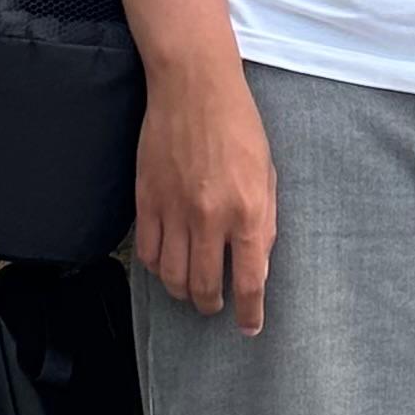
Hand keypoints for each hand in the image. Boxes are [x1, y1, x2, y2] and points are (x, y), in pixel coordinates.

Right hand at [136, 63, 276, 334]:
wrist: (194, 87)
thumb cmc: (239, 126)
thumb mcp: (267, 173)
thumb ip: (264, 222)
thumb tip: (256, 266)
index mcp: (248, 210)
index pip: (248, 281)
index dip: (249, 312)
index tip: (250, 327)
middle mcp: (210, 217)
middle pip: (204, 287)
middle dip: (212, 305)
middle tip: (216, 306)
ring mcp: (174, 210)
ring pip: (171, 277)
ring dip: (183, 292)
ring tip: (191, 290)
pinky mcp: (146, 201)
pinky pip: (147, 253)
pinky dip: (156, 268)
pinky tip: (167, 263)